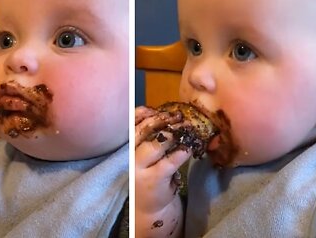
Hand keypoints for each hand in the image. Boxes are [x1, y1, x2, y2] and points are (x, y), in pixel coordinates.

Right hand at [135, 106, 190, 236]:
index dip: (146, 113)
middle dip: (163, 120)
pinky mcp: (153, 179)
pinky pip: (170, 160)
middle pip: (144, 130)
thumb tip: (161, 113)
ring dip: (174, 133)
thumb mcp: (142, 155)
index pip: (132, 122)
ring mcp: (139, 168)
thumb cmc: (146, 175)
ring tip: (188, 128)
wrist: (147, 207)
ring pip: (157, 144)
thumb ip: (147, 136)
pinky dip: (182, 151)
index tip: (162, 109)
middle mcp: (129, 155)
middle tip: (179, 115)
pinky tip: (190, 147)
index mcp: (125, 146)